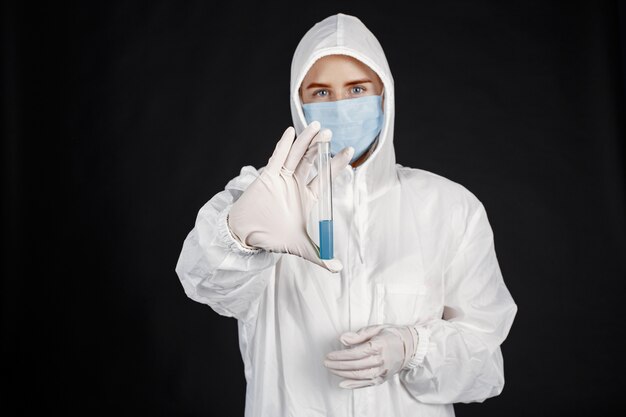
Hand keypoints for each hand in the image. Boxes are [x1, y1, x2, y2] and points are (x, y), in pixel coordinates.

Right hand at [228, 121, 353, 271]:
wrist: (249, 235)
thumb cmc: (275, 238)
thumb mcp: (303, 247)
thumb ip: (321, 256)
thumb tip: (338, 269)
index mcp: (308, 197)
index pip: (325, 177)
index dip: (336, 164)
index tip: (348, 151)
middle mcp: (296, 185)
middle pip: (311, 162)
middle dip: (321, 148)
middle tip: (331, 133)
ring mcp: (282, 179)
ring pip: (297, 156)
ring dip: (306, 141)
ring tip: (316, 127)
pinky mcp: (267, 177)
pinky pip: (277, 158)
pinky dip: (284, 145)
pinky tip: (290, 132)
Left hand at [324, 324, 417, 388]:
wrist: (409, 347)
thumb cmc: (391, 335)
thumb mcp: (376, 329)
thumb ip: (358, 335)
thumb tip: (342, 339)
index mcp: (379, 346)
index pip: (356, 353)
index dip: (340, 356)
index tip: (330, 355)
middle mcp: (381, 360)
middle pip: (355, 365)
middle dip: (338, 365)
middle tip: (326, 362)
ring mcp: (382, 371)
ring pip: (359, 375)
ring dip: (342, 374)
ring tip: (331, 369)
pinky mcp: (382, 378)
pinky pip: (366, 383)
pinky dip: (353, 385)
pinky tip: (343, 383)